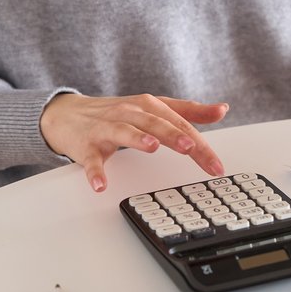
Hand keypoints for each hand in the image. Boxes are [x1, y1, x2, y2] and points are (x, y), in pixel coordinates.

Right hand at [40, 92, 228, 192]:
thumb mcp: (154, 108)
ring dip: (137, 139)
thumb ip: (188, 111)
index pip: (180, 124)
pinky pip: (91, 159)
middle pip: (156, 125)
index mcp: (150, 107)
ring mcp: (106, 128)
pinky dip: (95, 171)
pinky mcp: (86, 145)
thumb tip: (222, 109)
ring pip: (124, 132)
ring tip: (151, 147)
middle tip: (190, 148)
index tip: (216, 165)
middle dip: (175, 136)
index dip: (200, 144)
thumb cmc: (116, 113)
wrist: (68, 115)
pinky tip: (101, 184)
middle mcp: (130, 114)